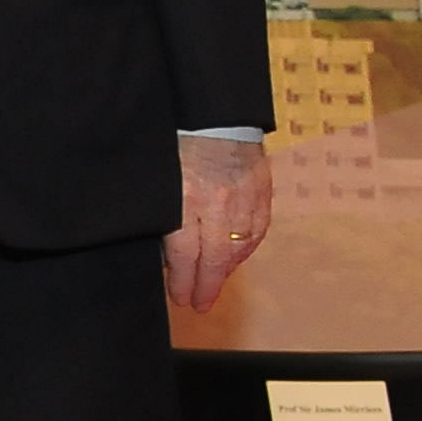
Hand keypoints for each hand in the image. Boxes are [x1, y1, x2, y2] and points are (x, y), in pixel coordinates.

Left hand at [165, 134, 273, 311]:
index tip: (180, 298)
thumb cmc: (178, 145)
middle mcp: (218, 203)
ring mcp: (244, 199)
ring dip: (226, 270)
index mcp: (186, 198)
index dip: (182, 280)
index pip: (185, 253)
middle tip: (198, 304)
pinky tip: (235, 259)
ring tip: (213, 285)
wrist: (216, 116)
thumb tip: (165, 253)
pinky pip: (256, 231)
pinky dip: (245, 249)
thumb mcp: (160, 179)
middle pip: (214, 257)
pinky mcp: (261, 193)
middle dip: (206, 285)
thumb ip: (163, 214)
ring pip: (239, 247)